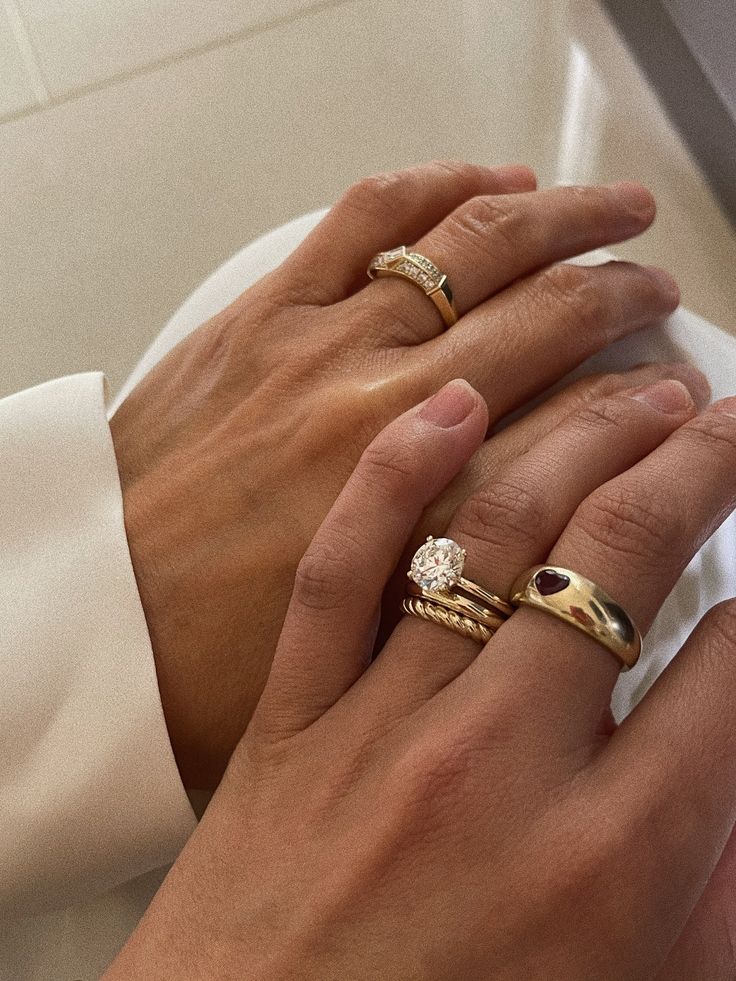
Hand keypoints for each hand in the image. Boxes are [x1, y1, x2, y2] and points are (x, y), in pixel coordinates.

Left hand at [105, 378, 735, 979]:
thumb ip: (704, 898)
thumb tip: (730, 786)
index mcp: (604, 861)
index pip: (728, 675)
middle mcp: (497, 763)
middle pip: (623, 554)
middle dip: (701, 465)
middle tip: (731, 421)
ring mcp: (384, 723)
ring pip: (500, 530)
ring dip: (585, 439)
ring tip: (640, 392)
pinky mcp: (291, 712)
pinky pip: (344, 566)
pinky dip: (398, 476)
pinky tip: (452, 408)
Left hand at [109, 159, 689, 787]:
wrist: (93, 622)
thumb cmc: (217, 668)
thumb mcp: (378, 664)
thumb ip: (471, 596)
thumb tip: (547, 545)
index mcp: (425, 516)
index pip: (581, 427)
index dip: (649, 409)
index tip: (682, 403)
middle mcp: (389, 416)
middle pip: (549, 322)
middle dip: (625, 298)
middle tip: (665, 294)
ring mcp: (325, 349)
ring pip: (475, 245)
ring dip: (561, 216)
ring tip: (616, 211)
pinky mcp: (265, 316)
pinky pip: (370, 219)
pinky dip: (441, 186)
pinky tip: (491, 179)